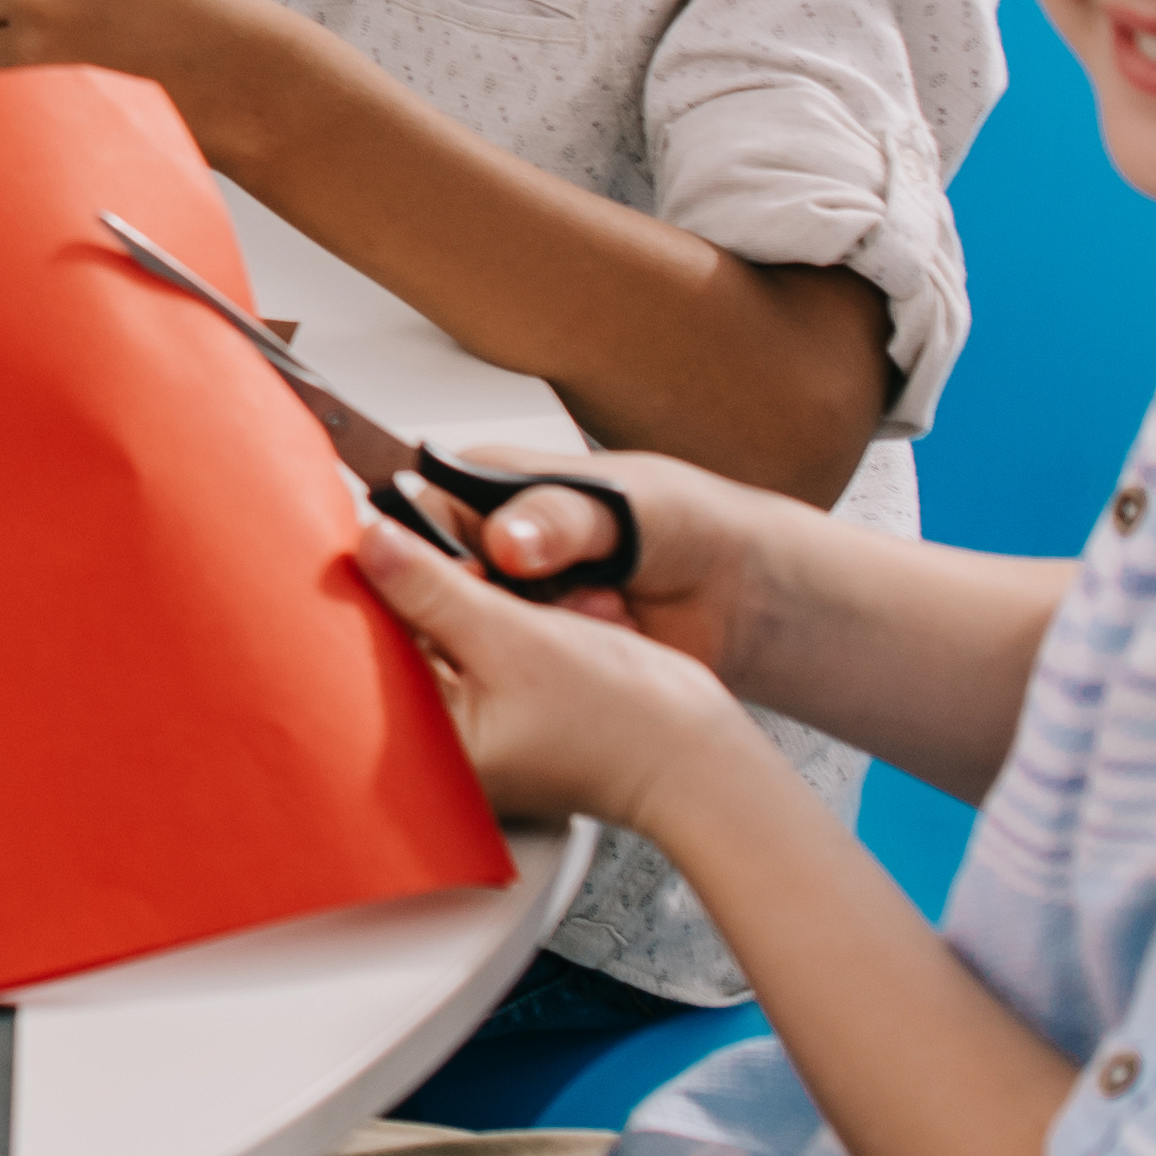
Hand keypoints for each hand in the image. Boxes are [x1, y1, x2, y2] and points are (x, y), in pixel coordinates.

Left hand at [356, 508, 760, 837]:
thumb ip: (432, 588)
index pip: (359, 654)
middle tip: (453, 564)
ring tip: (512, 600)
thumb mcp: (513, 637)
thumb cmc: (626, 719)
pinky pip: (471, 656)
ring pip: (435, 644)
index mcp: (427, 750)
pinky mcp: (501, 720)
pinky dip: (488, 626)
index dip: (368, 588)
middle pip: (394, 646)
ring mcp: (472, 738)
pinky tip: (530, 611)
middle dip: (419, 595)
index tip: (378, 538)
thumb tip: (369, 542)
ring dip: (460, 605)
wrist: (703, 759)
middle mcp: (439, 752)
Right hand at [451, 442, 770, 690]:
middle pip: (436, 583)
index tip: (471, 574)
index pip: (413, 517)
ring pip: (479, 630)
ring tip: (607, 603)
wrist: (743, 588)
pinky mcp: (539, 653)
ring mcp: (512, 603)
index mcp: (483, 487)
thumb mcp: (619, 503)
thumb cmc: (682, 520)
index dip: (422, 551)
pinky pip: (520, 668)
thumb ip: (558, 518)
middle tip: (555, 590)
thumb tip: (503, 542)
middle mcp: (486, 545)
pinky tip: (612, 628)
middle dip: (498, 598)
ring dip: (542, 628)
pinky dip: (566, 656)